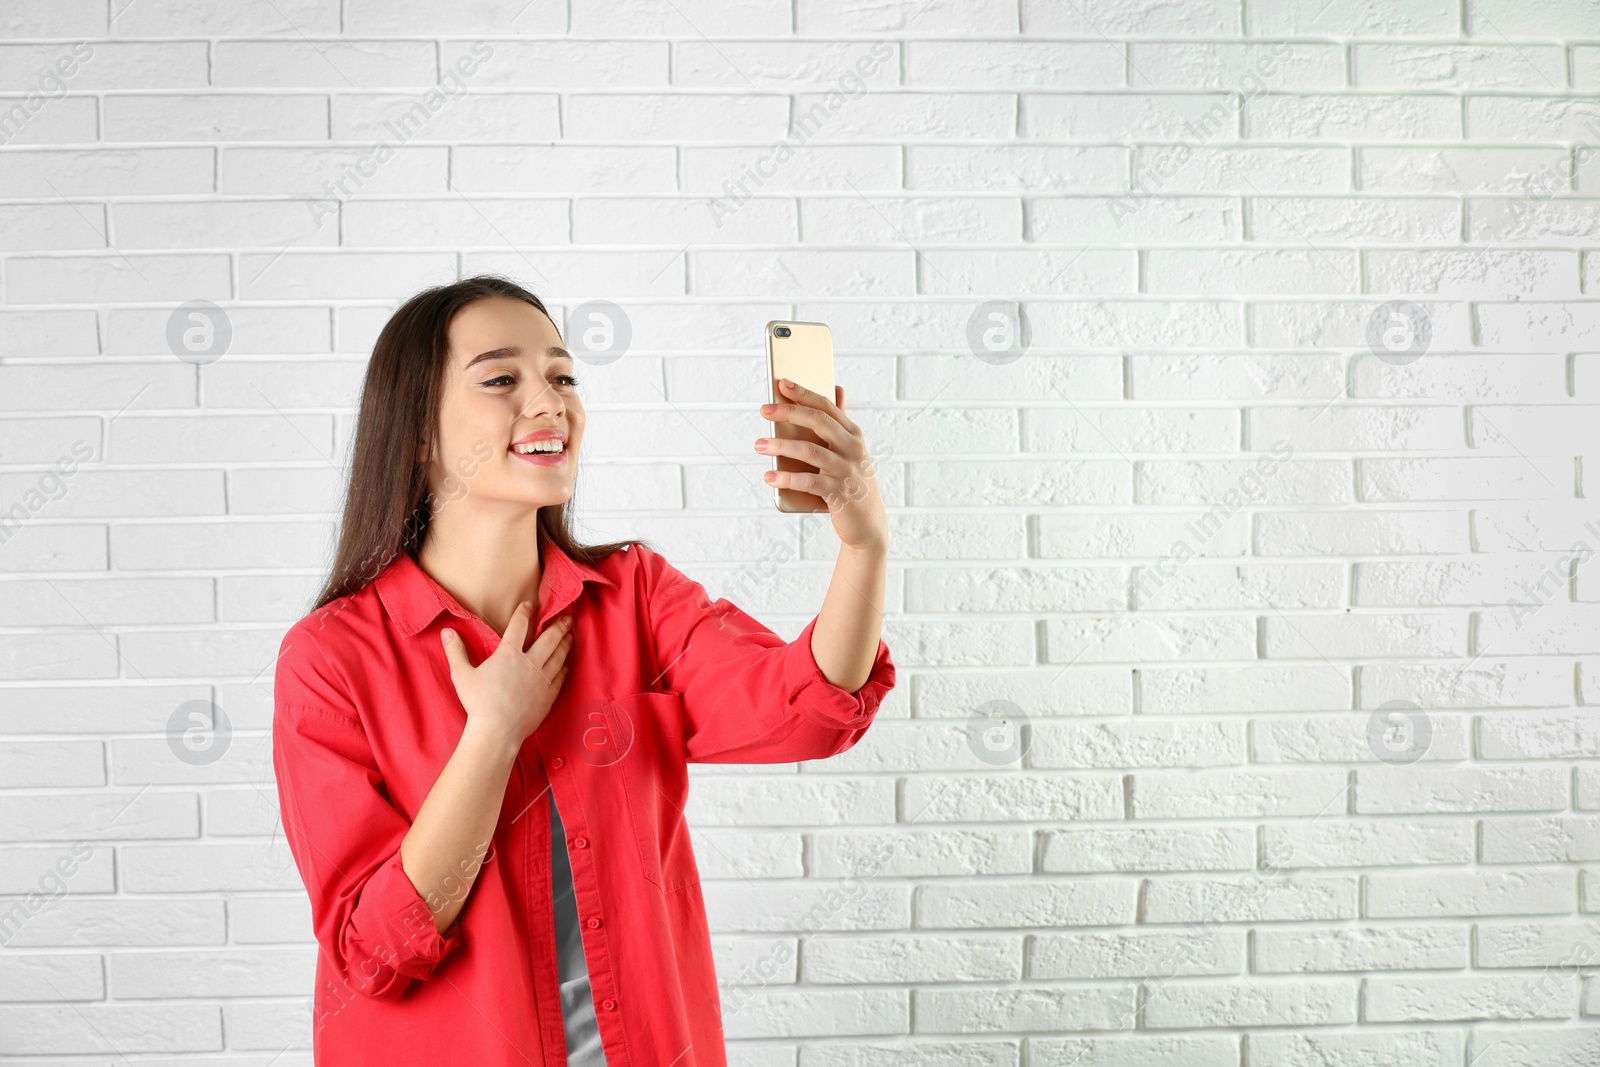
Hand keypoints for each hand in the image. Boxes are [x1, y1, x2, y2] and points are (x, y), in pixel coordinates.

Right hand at [440, 603, 572, 749]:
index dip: (525, 612)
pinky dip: (564, 667)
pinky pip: (560, 677)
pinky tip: (566, 664)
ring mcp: (542, 679)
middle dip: (558, 625)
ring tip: (570, 635)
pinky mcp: (549, 695)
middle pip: (549, 638)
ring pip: (559, 655)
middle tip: (566, 616)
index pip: (519, 625)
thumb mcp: (462, 675)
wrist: (498, 730)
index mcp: (509, 654)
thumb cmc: (478, 703)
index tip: (530, 605)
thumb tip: (447, 632)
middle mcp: (530, 662)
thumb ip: (456, 652)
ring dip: (565, 643)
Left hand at [758, 379, 888, 549]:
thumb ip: (840, 421)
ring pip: (811, 451)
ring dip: (782, 446)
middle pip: (819, 422)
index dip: (804, 393)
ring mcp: (847, 471)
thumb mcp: (849, 450)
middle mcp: (852, 449)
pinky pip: (809, 482)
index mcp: (852, 434)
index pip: (827, 406)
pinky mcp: (839, 494)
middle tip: (764, 410)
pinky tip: (769, 476)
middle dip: (790, 412)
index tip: (782, 383)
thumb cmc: (851, 481)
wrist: (867, 523)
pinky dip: (787, 478)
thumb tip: (837, 389)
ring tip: (759, 445)